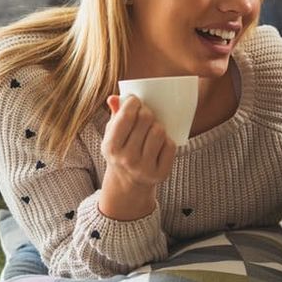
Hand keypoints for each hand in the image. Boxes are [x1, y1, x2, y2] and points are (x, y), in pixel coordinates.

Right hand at [99, 95, 175, 219]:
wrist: (127, 183)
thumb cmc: (121, 151)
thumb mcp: (112, 135)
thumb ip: (114, 115)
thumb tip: (114, 98)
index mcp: (111, 147)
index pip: (126, 116)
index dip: (133, 102)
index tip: (135, 100)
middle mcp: (126, 159)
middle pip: (146, 119)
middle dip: (146, 112)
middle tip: (145, 114)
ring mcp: (144, 168)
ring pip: (159, 131)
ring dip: (158, 126)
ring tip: (151, 130)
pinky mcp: (161, 174)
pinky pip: (170, 145)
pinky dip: (167, 141)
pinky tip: (159, 144)